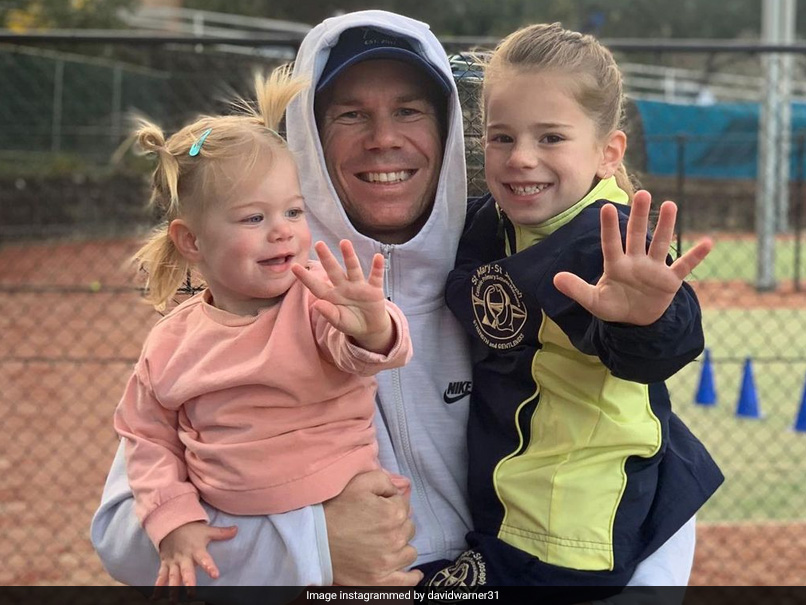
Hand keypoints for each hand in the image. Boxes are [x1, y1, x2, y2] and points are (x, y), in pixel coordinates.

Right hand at [154, 522, 236, 591]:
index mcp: (196, 549)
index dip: (209, 566)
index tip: (215, 575)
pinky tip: (156, 596)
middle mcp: (184, 557)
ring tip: (173, 600)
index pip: (204, 559)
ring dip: (173, 588)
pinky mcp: (165, 563)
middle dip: (188, 582)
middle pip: (186, 571)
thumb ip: (222, 533)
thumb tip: (236, 530)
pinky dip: (158, 585)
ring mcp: (174, 561)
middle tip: (191, 594)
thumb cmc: (192, 529)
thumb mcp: (207, 530)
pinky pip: (161, 575)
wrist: (171, 523)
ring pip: (173, 576)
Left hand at [292, 240, 392, 353]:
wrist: (369, 327)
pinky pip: (375, 277)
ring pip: (353, 269)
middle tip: (319, 244)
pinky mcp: (374, 289)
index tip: (294, 266)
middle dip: (327, 258)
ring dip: (349, 256)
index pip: (316, 285)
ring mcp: (358, 286)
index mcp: (331, 296)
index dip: (305, 277)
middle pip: (333, 271)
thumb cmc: (349, 322)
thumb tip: (317, 304)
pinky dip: (377, 267)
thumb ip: (329, 313)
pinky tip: (378, 257)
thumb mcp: (338, 321)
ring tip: (344, 242)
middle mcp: (343, 287)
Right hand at [323, 470, 421, 585]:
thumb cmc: (335, 509)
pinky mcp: (380, 581)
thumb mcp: (359, 483)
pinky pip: (406, 581)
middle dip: (397, 524)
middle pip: (408, 528)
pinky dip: (411, 577)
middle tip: (378, 524)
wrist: (313, 540)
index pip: (404, 505)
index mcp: (393, 514)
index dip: (391, 503)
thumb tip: (397, 490)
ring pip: (409, 552)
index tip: (378, 507)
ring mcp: (389, 562)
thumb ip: (384, 480)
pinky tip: (413, 573)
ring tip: (387, 544)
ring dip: (402, 546)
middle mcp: (396, 539)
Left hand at [553, 190, 712, 325]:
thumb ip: (577, 289)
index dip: (609, 227)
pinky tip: (707, 242)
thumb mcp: (593, 301)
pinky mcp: (669, 281)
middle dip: (639, 216)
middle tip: (643, 194)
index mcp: (616, 265)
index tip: (606, 207)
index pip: (611, 243)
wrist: (635, 322)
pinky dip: (695, 256)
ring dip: (666, 226)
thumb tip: (555, 279)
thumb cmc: (613, 306)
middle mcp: (635, 262)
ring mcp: (654, 269)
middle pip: (637, 235)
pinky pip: (684, 267)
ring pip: (660, 244)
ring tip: (670, 205)